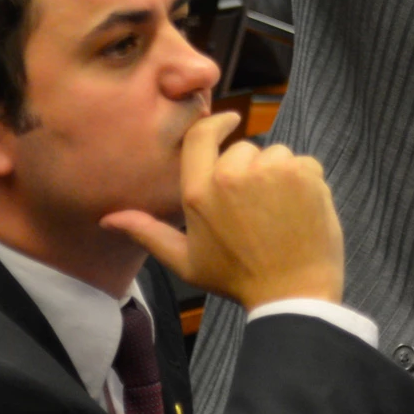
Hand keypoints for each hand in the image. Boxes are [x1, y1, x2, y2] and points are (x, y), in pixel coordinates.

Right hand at [101, 112, 344, 309]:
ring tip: (278, 213)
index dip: (217, 123)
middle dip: (252, 171)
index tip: (231, 120)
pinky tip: (299, 211)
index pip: (201, 136)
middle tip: (257, 210)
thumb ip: (148, 233)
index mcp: (199, 192)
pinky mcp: (303, 172)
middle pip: (245, 150)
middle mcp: (231, 174)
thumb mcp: (186, 261)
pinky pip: (305, 162)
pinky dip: (306, 181)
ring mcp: (270, 171)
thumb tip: (108, 218)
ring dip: (280, 175)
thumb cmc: (237, 279)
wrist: (290, 294)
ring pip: (277, 154)